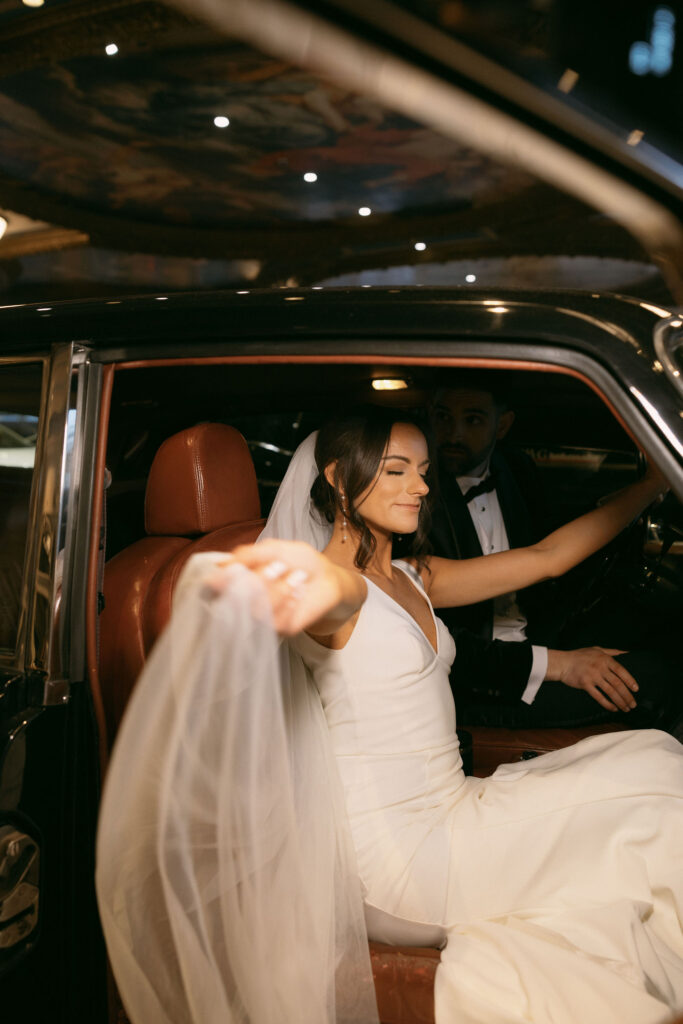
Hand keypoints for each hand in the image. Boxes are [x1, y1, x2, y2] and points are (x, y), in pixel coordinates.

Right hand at [204, 539, 356, 635]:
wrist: (327, 576)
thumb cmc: (299, 561)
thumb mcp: (274, 549)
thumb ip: (249, 555)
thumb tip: (221, 565)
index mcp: (239, 580)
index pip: (214, 589)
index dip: (216, 583)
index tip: (227, 572)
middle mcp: (245, 601)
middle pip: (234, 600)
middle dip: (258, 580)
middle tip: (278, 566)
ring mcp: (261, 617)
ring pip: (255, 611)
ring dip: (278, 590)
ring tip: (296, 576)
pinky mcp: (280, 629)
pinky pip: (275, 621)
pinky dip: (289, 603)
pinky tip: (299, 593)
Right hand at [546, 646, 638, 712]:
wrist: (562, 662)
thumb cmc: (580, 655)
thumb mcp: (597, 649)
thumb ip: (613, 652)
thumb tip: (628, 653)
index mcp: (605, 659)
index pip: (621, 671)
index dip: (630, 681)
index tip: (636, 690)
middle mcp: (600, 667)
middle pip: (617, 684)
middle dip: (627, 696)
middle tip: (633, 705)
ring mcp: (592, 676)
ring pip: (610, 692)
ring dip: (620, 701)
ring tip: (626, 708)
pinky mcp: (585, 684)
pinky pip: (599, 697)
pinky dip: (607, 704)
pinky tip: (613, 708)